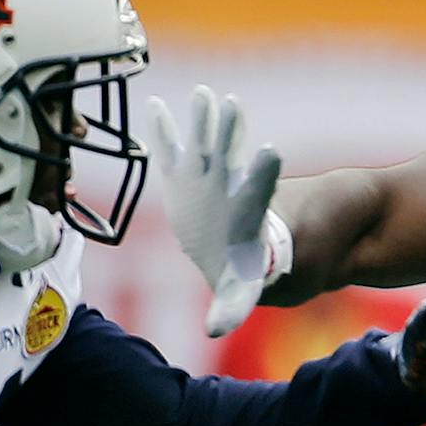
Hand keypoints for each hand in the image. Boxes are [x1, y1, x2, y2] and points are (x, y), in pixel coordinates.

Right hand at [147, 85, 284, 336]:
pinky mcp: (183, 175)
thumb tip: (218, 331)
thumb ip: (232, 306)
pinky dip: (163, 130)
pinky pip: (171, 149)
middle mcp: (228, 186)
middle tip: (231, 103)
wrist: (234, 248)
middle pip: (229, 155)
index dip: (263, 173)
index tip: (271, 151)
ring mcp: (205, 176)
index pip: (257, 190)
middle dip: (229, 131)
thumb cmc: (242, 268)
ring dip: (203, 119)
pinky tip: (154, 106)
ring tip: (202, 94)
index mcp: (245, 211)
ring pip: (204, 142)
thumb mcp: (240, 289)